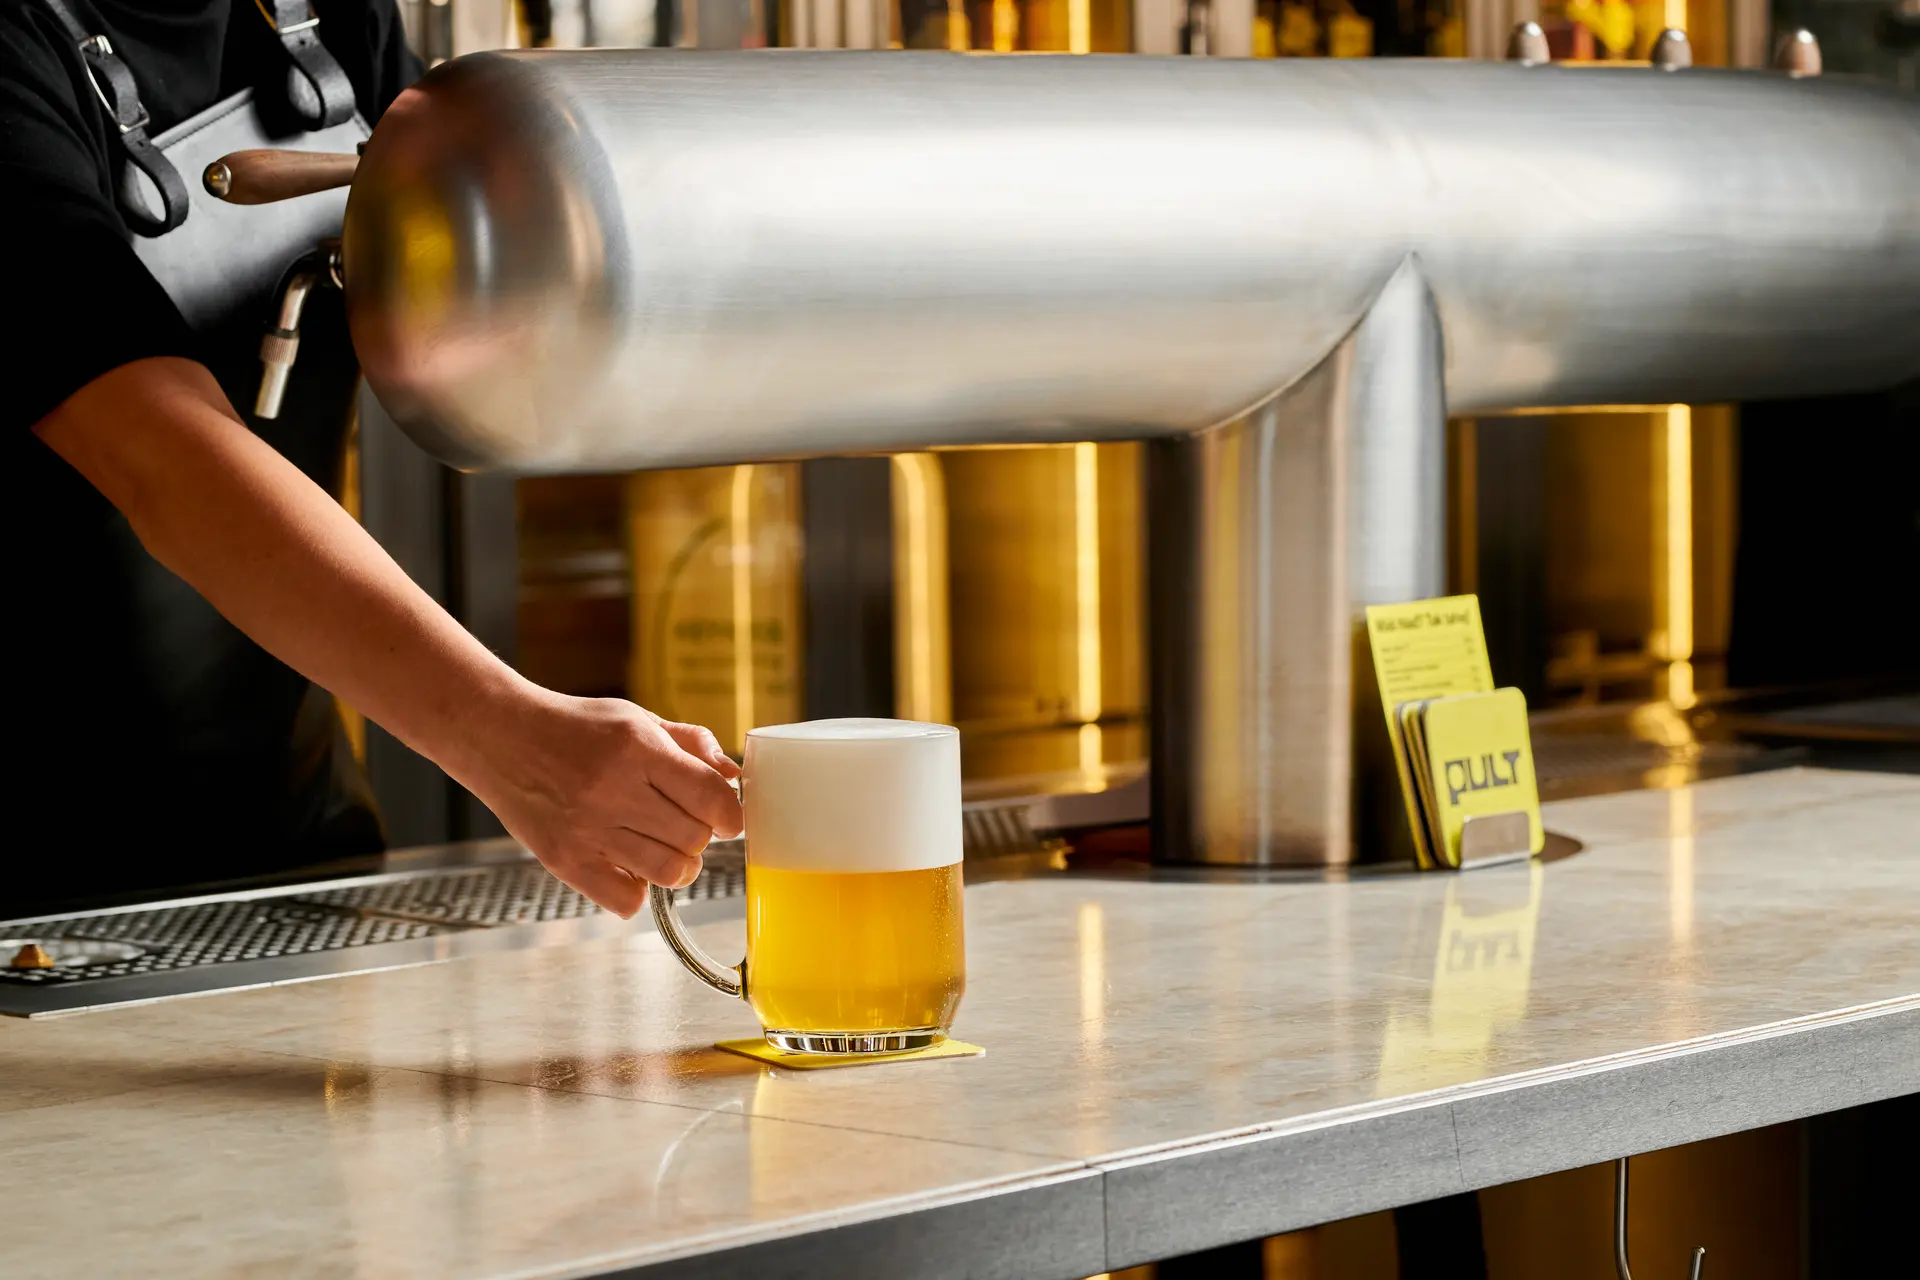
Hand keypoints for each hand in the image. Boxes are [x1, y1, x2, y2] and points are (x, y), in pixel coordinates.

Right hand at [464, 689, 741, 917]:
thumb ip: (690, 743)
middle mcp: (613, 789)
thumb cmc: (574, 726)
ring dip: (678, 866)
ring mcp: (587, 829)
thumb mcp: (635, 718)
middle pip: (694, 838)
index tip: (726, 817)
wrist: (499, 736)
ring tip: (664, 847)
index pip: (710, 797)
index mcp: (637, 749)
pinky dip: (638, 890)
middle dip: (702, 836)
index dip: (730, 814)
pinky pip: (626, 900)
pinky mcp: (565, 861)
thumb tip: (734, 776)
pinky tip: (629, 864)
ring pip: (668, 872)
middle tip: (687, 826)